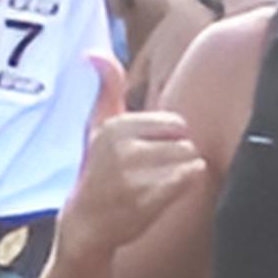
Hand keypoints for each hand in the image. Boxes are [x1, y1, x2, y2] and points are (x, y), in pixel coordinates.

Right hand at [54, 52, 204, 270]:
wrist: (86, 225)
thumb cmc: (98, 171)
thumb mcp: (97, 126)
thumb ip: (106, 87)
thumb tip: (93, 52)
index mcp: (114, 127)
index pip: (175, 123)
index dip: (170, 139)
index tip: (149, 153)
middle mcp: (122, 148)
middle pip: (186, 141)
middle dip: (178, 157)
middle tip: (153, 173)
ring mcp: (134, 175)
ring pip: (191, 159)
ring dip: (183, 173)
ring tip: (157, 184)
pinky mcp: (147, 200)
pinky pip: (192, 178)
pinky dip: (187, 184)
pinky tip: (167, 194)